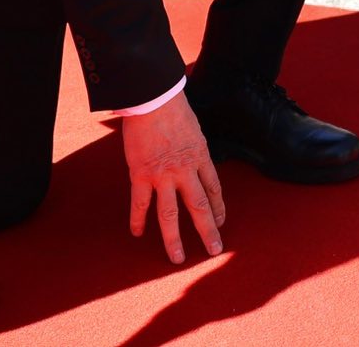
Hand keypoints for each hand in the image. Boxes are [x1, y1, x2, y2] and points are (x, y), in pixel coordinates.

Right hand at [122, 94, 224, 264]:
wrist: (153, 99)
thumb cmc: (173, 109)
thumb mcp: (194, 130)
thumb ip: (194, 149)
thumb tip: (193, 159)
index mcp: (201, 157)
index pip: (214, 189)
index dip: (218, 208)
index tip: (221, 222)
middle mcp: (185, 171)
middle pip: (199, 207)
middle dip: (208, 231)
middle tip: (215, 250)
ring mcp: (162, 176)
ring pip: (170, 214)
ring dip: (175, 239)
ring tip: (178, 258)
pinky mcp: (141, 175)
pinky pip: (140, 204)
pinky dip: (138, 220)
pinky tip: (138, 234)